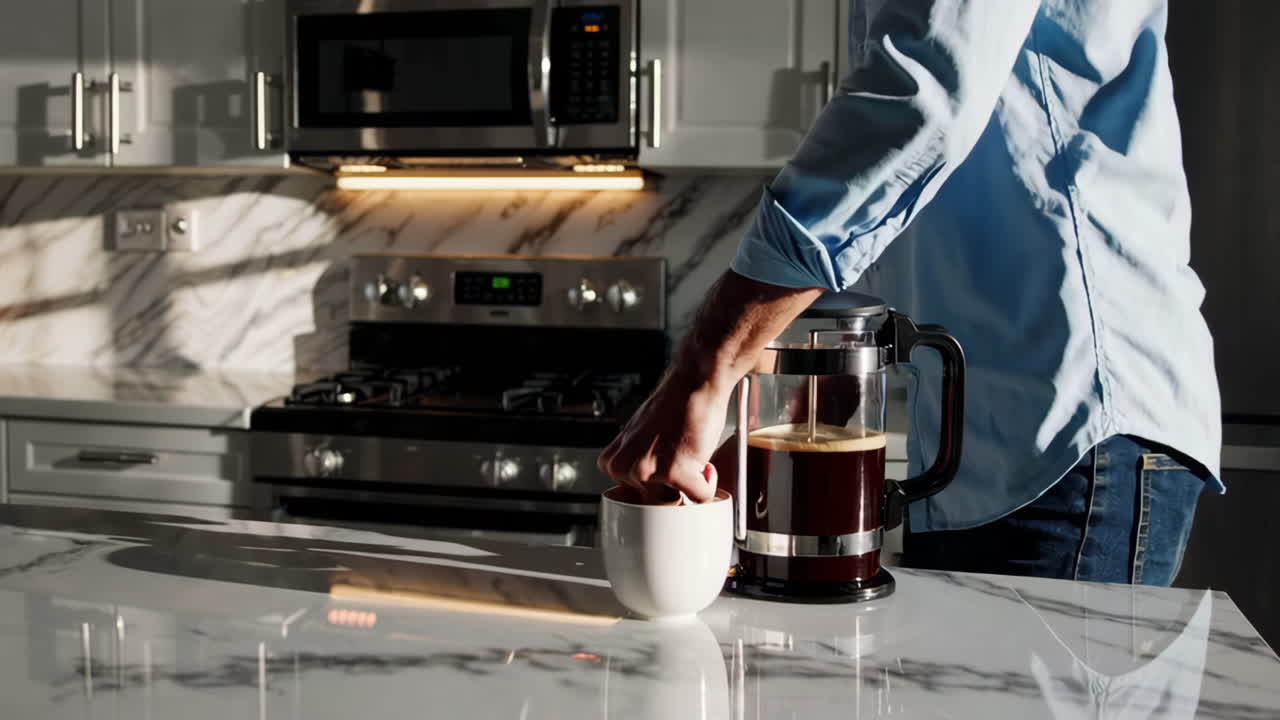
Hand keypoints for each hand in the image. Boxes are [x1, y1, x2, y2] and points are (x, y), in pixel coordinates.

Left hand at [597, 365, 729, 503]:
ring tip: (691, 459)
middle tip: (682, 468)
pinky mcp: (674, 472)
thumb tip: (649, 496)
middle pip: (654, 506)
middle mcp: (625, 468)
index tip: (665, 480)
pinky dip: (708, 484)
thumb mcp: (639, 440)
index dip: (656, 489)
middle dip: (673, 491)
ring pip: (676, 503)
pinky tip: (704, 463)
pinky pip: (699, 497)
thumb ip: (637, 466)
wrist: (693, 382)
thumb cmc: (673, 406)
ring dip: (691, 485)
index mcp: (612, 463)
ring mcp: (647, 471)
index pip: (633, 500)